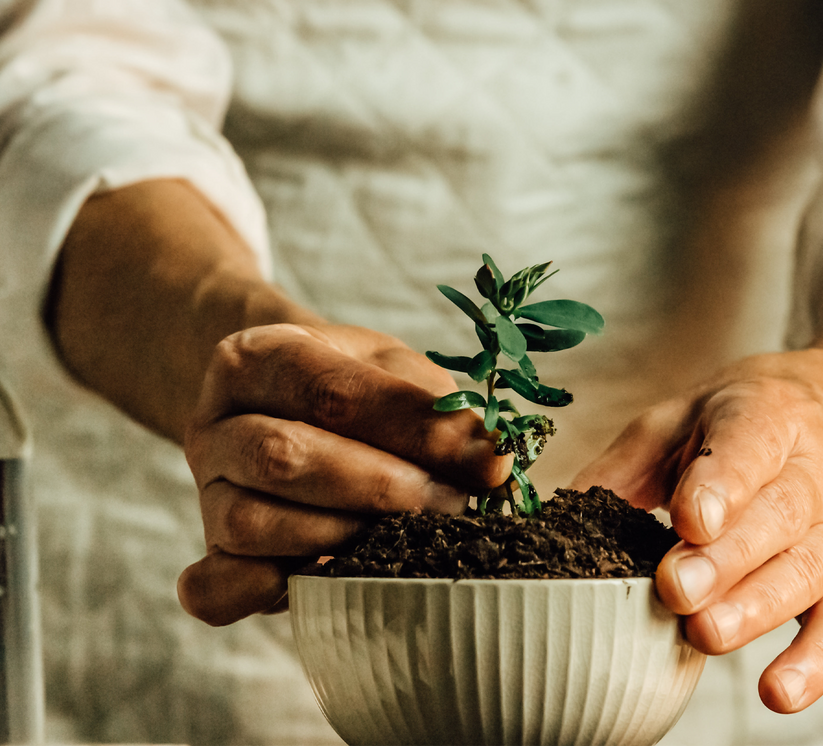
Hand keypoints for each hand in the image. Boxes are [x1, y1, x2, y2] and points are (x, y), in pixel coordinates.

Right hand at [179, 322, 511, 624]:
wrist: (283, 403)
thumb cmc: (348, 384)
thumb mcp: (393, 371)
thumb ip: (435, 410)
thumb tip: (491, 461)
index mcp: (257, 357)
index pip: (328, 391)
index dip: (409, 428)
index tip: (481, 461)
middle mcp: (215, 421)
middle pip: (282, 456)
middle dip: (379, 488)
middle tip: (448, 503)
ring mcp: (205, 490)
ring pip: (251, 523)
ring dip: (339, 537)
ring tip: (402, 537)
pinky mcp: (208, 551)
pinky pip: (218, 586)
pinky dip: (270, 591)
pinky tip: (326, 577)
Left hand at [573, 344, 822, 713]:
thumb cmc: (761, 415)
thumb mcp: (690, 412)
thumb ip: (630, 461)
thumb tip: (562, 512)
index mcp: (769, 414)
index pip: (750, 446)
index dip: (721, 484)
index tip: (689, 518)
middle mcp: (817, 469)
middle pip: (777, 516)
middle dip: (725, 559)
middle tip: (676, 589)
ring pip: (807, 570)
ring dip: (757, 609)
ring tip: (706, 634)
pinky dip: (818, 661)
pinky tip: (778, 692)